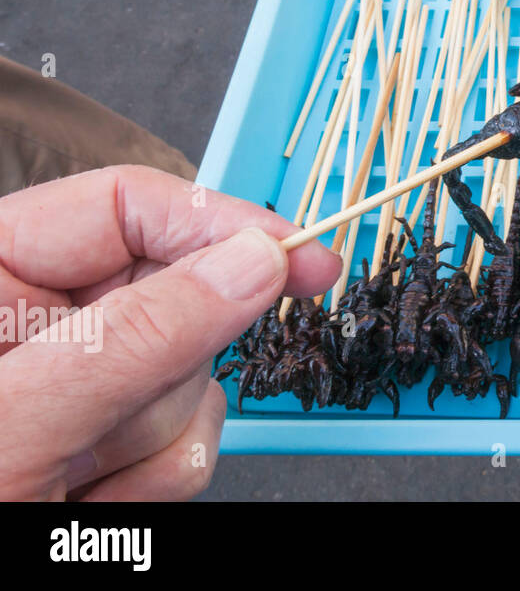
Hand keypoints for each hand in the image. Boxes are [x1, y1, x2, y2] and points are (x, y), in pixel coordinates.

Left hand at [0, 166, 340, 499]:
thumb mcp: (15, 428)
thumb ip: (136, 338)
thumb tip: (251, 265)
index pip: (128, 205)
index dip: (219, 222)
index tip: (298, 258)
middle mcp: (40, 320)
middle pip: (179, 296)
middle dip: (166, 373)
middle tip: (102, 431)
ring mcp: (81, 384)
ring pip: (194, 380)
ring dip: (150, 447)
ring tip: (71, 491)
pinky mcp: (111, 439)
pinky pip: (191, 440)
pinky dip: (152, 484)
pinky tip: (86, 507)